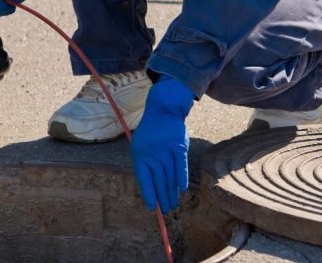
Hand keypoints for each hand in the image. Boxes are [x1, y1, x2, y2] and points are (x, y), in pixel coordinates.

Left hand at [130, 76, 194, 211]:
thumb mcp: (140, 146)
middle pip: (158, 180)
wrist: (162, 111)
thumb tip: (149, 187)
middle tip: (166, 210)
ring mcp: (166, 150)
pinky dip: (181, 177)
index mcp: (140, 156)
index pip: (144, 179)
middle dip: (162, 197)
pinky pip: (180, 165)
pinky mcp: (179, 147)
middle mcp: (153, 154)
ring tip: (173, 205)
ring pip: (169, 176)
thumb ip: (144, 165)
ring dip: (171, 192)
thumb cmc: (150, 132)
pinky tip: (182, 189)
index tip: (152, 207)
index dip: (148, 194)